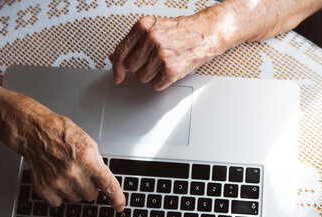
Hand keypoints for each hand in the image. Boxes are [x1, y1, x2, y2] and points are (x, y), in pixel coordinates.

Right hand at [0, 90, 125, 210]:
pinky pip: (58, 202)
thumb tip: (105, 183)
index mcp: (87, 159)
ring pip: (76, 199)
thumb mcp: (87, 143)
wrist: (34, 132)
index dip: (116, 199)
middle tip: (80, 173)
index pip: (108, 185)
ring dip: (74, 190)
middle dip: (89, 186)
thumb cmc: (60, 134)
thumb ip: (97, 164)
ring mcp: (57, 181)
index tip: (119, 206)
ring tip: (66, 172)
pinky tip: (55, 179)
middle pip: (92, 195)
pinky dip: (58, 194)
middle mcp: (73, 172)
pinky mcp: (44, 188)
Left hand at [110, 13, 229, 90]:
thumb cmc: (182, 32)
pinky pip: (155, 85)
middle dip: (140, 68)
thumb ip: (133, 43)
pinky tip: (170, 71)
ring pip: (142, 78)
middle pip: (131, 67)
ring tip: (164, 64)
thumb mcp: (154, 29)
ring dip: (152, 75)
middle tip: (154, 61)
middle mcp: (151, 39)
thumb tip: (115, 57)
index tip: (117, 75)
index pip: (122, 51)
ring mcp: (161, 55)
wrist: (206, 33)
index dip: (117, 66)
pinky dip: (162, 82)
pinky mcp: (170, 69)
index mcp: (143, 27)